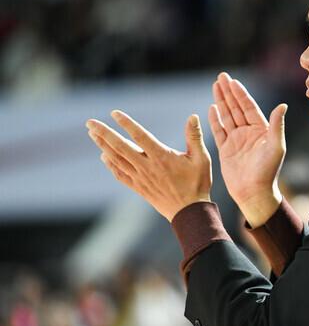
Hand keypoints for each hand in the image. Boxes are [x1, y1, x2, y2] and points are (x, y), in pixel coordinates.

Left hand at [86, 110, 211, 221]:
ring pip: (117, 159)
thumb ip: (195, 137)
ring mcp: (141, 178)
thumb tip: (193, 116)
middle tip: (90, 122)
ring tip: (92, 134)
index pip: (140, 136)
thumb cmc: (198, 183)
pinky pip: (120, 174)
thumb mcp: (201, 159)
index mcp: (162, 157)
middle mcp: (147, 166)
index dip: (126, 124)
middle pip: (120, 147)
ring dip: (103, 146)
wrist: (190, 212)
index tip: (114, 113)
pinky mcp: (139, 188)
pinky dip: (110, 165)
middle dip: (104, 133)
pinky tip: (104, 156)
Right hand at [209, 72, 286, 226]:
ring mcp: (237, 140)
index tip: (233, 81)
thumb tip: (283, 105)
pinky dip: (215, 119)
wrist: (254, 192)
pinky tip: (212, 108)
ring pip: (227, 116)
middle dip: (229, 92)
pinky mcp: (226, 149)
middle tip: (221, 76)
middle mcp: (249, 133)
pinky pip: (219, 131)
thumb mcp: (275, 147)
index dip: (241, 94)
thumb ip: (277, 126)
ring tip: (214, 86)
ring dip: (221, 101)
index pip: (249, 107)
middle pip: (237, 108)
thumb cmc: (268, 171)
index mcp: (262, 130)